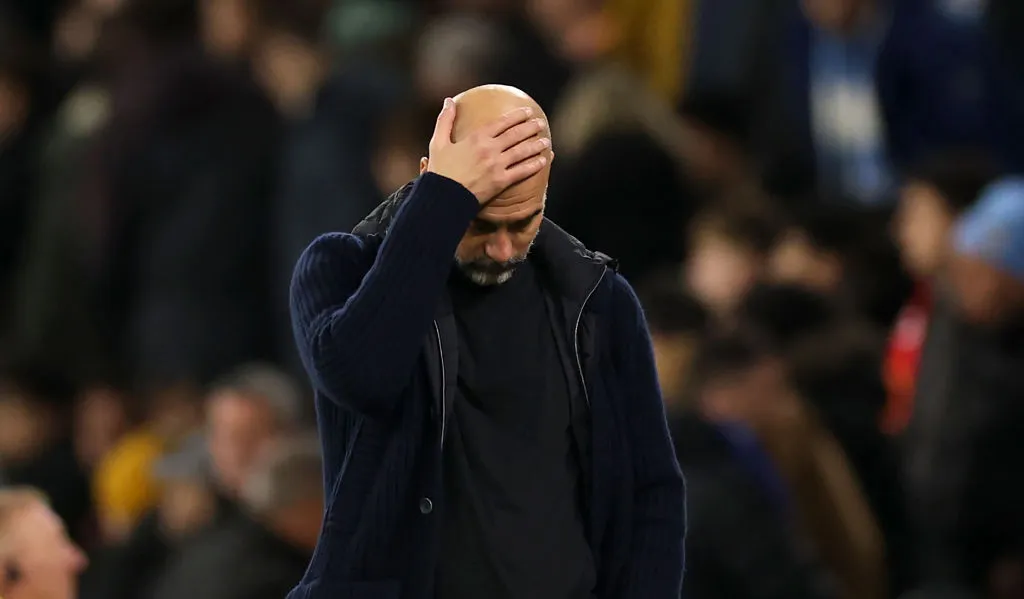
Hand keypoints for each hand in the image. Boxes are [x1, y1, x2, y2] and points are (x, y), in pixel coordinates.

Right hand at [426, 97, 550, 204]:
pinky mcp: (501, 181)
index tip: (527, 111)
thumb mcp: (438, 142)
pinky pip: (522, 171)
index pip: (502, 122)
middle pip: (516, 135)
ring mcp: (497, 165)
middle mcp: (490, 149)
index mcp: (477, 137)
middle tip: (541, 122)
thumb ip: (445, 120)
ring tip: (546, 140)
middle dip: (530, 127)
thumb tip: (449, 101)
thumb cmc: (440, 170)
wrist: (444, 197)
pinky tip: (543, 161)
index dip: (517, 116)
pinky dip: (534, 165)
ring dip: (535, 145)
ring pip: (522, 152)